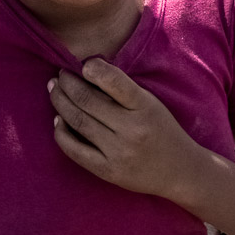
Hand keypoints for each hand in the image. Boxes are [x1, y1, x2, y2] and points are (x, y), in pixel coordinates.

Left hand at [49, 58, 201, 197]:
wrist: (180, 170)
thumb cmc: (163, 130)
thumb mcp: (151, 104)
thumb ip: (123, 90)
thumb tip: (87, 70)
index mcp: (145, 106)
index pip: (114, 81)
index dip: (92, 68)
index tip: (82, 63)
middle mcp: (131, 129)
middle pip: (86, 100)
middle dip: (67, 83)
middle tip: (60, 75)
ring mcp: (118, 151)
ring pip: (77, 121)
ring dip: (60, 102)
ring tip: (54, 90)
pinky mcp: (107, 170)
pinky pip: (74, 150)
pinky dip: (61, 132)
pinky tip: (59, 120)